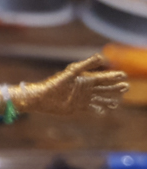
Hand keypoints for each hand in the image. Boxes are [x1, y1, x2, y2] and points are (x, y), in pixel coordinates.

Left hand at [11, 55, 127, 114]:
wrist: (43, 98)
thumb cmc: (55, 84)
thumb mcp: (72, 73)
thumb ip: (86, 65)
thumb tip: (101, 57)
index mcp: (84, 79)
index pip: (102, 77)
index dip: (112, 77)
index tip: (123, 75)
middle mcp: (84, 89)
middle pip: (103, 88)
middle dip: (114, 87)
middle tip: (126, 86)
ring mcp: (81, 98)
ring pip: (99, 98)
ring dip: (109, 99)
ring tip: (118, 101)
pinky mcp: (77, 107)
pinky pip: (90, 108)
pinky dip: (98, 109)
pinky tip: (104, 111)